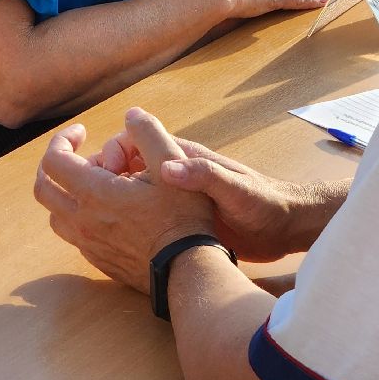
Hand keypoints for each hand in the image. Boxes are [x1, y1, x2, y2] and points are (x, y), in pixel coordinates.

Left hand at [33, 112, 214, 291]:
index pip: (53, 161)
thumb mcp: (172, 163)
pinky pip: (73, 234)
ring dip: (65, 192)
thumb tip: (130, 115)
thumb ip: (148, 132)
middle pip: (43, 188)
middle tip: (78, 153)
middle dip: (54, 164)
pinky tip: (106, 209)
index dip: (62, 139)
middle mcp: (82, 220)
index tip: (82, 131)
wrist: (186, 269)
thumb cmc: (181, 215)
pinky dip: (78, 215)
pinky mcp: (97, 260)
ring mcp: (87, 243)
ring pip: (54, 213)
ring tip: (93, 182)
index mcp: (94, 193)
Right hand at [97, 131, 314, 262]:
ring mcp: (178, 197)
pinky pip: (145, 214)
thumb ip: (204, 176)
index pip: (137, 140)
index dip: (116, 152)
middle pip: (128, 165)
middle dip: (105, 176)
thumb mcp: (235, 190)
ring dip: (114, 199)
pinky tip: (119, 239)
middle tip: (93, 199)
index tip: (108, 174)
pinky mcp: (182, 220)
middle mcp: (178, 174)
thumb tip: (167, 166)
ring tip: (98, 221)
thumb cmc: (265, 203)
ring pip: (134, 191)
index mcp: (187, 158)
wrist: (285, 227)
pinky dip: (128, 220)